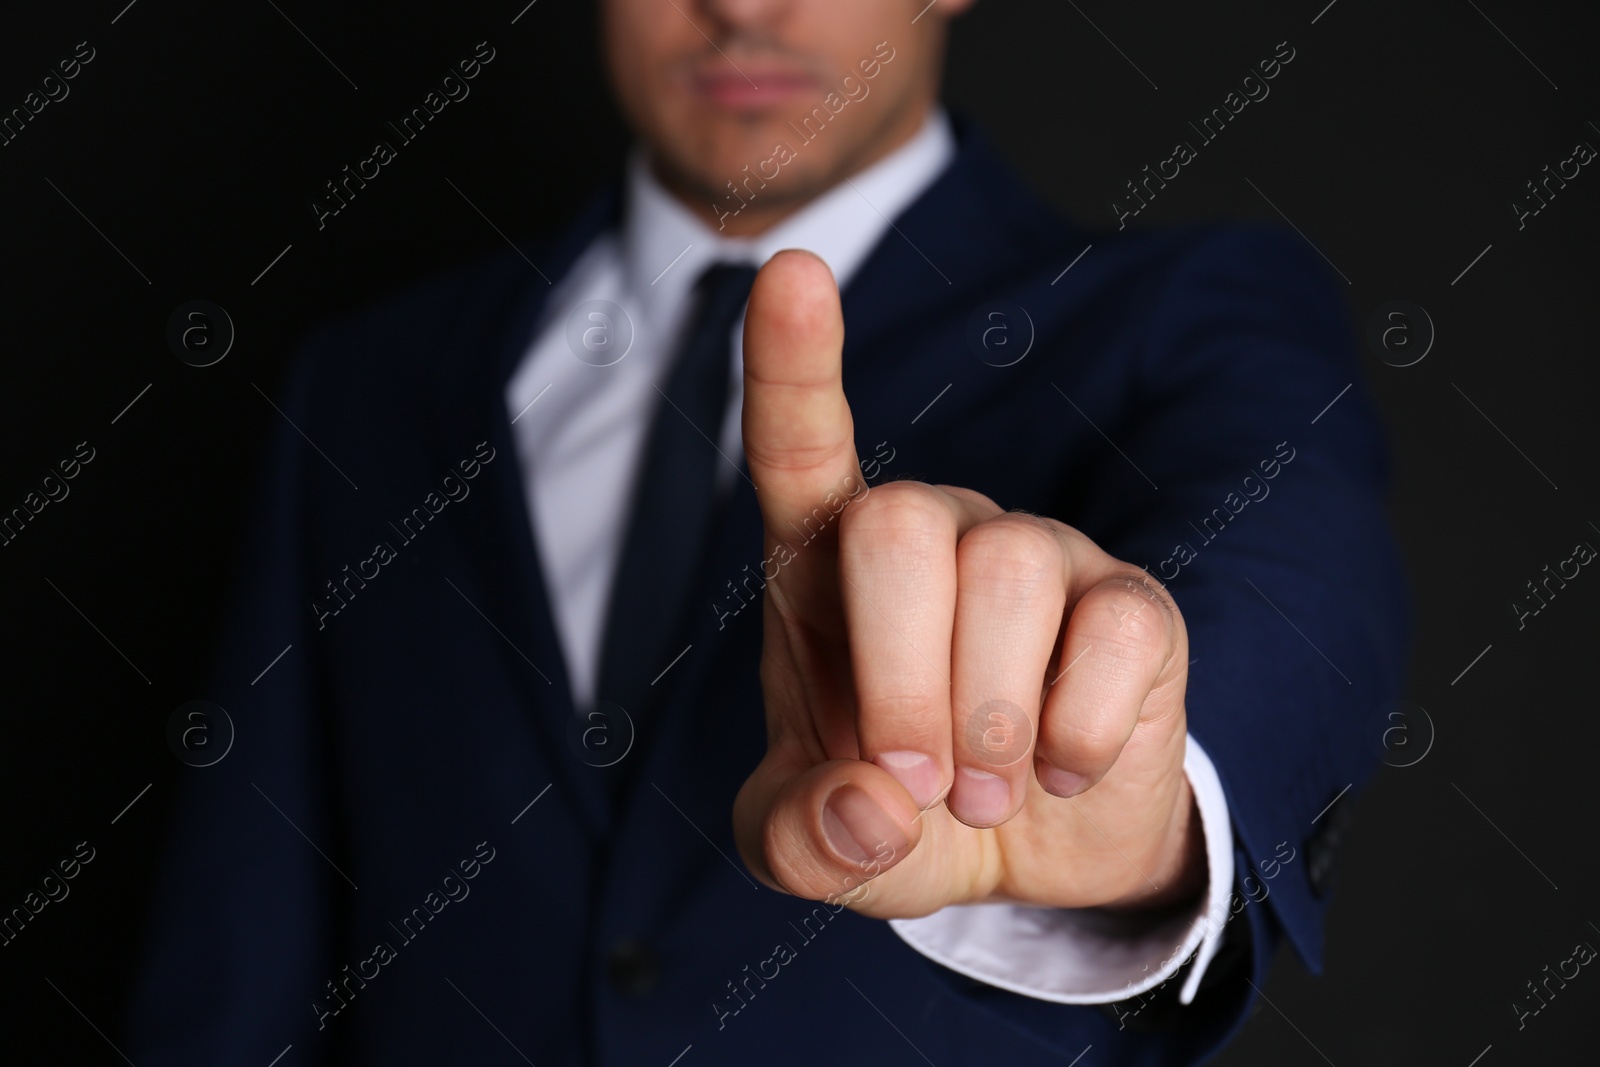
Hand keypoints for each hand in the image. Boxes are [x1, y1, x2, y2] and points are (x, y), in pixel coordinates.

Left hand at [731, 250, 1205, 918]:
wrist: (1030, 852)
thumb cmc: (904, 813)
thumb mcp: (818, 848)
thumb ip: (800, 839)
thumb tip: (868, 806)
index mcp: (831, 569)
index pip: (803, 443)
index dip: (792, 362)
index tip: (788, 269)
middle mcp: (937, 534)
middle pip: (901, 522)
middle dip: (898, 677)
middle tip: (916, 775)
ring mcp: (1041, 559)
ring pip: (1007, 576)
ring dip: (988, 722)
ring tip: (986, 790)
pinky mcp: (1134, 607)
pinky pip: (1115, 633)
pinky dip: (1073, 736)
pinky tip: (1061, 766)